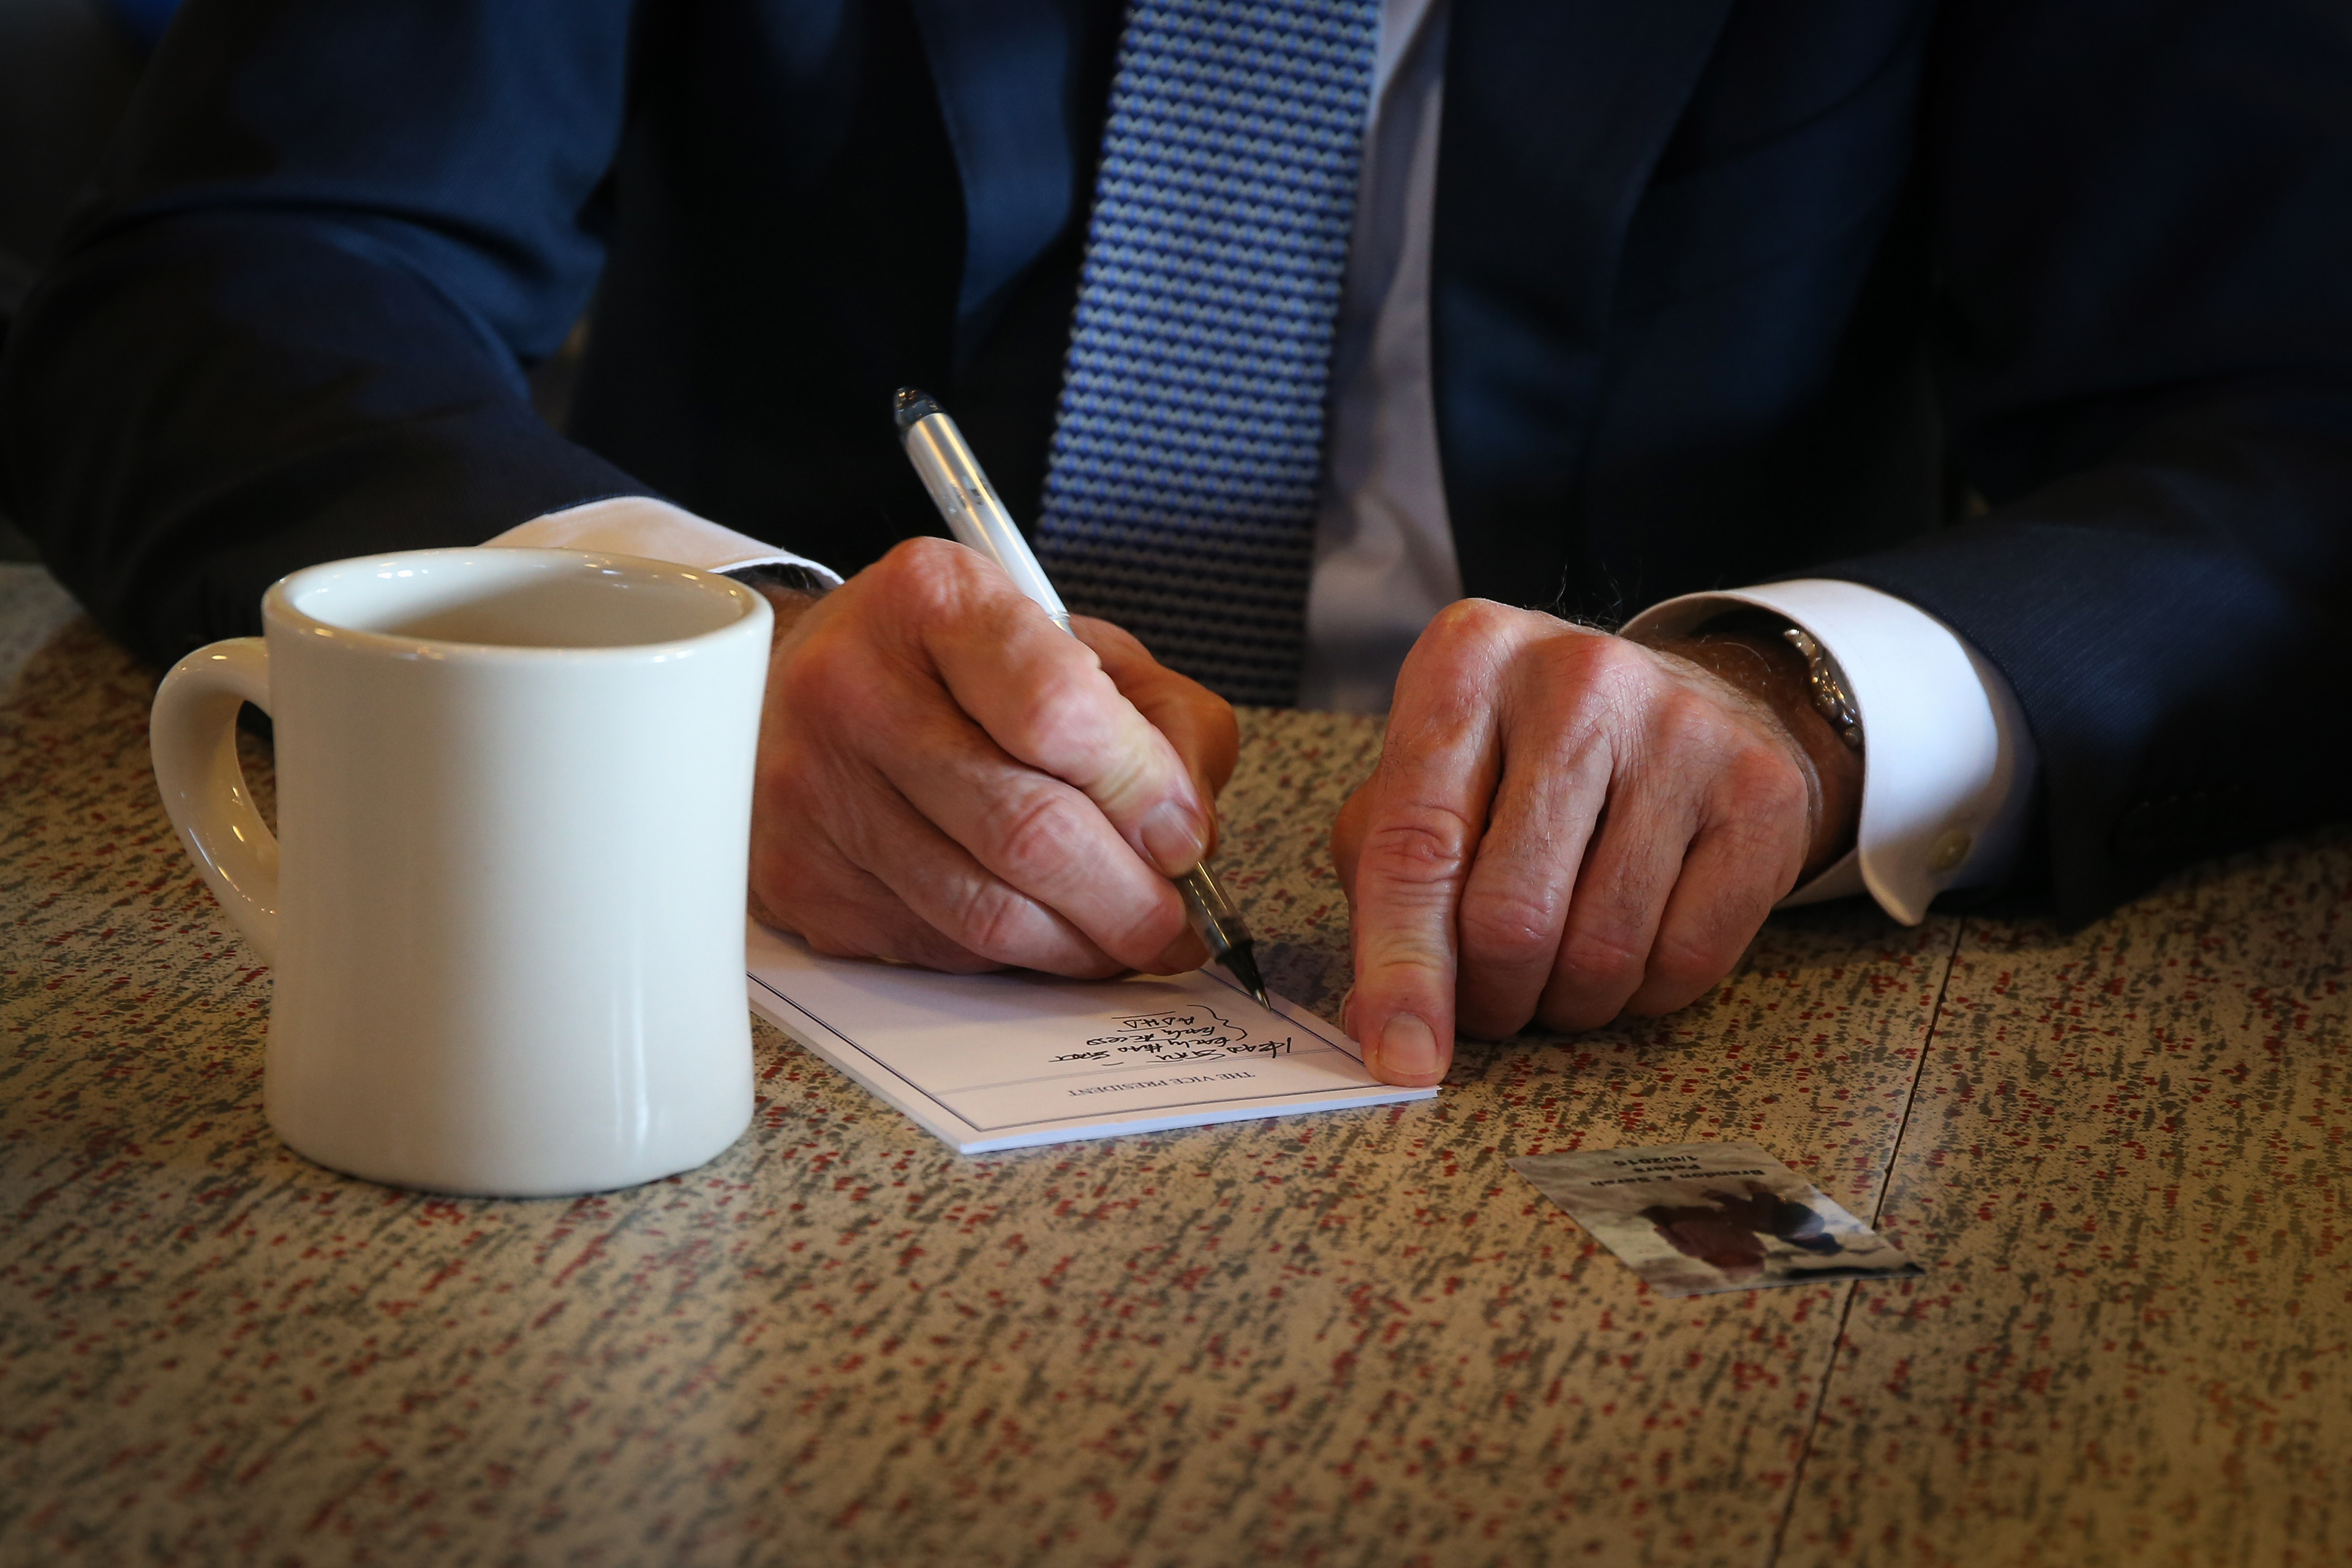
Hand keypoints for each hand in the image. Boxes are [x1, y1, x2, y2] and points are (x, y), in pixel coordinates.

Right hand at [746, 537, 1237, 976]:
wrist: (818, 686)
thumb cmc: (967, 669)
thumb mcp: (1084, 647)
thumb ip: (1165, 723)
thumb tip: (1186, 839)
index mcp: (932, 600)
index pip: (1055, 709)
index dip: (1139, 789)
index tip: (1182, 835)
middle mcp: (853, 688)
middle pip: (1024, 830)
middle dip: (1128, 899)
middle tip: (1175, 922)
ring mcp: (814, 790)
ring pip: (983, 913)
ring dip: (1080, 946)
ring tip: (1125, 939)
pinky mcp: (801, 877)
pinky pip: (938, 949)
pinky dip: (1012, 960)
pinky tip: (1041, 932)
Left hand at [1331, 601, 1861, 1085]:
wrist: (1687, 701)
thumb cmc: (1525, 760)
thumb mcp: (1430, 784)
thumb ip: (1387, 888)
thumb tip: (1385, 1028)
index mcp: (1466, 663)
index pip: (1415, 849)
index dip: (1403, 972)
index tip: (1401, 1058)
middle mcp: (1576, 679)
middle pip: (1513, 918)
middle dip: (1492, 999)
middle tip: (1492, 1002)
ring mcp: (1682, 729)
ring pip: (1601, 953)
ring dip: (1566, 1003)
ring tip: (1557, 966)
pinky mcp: (1763, 792)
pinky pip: (1687, 961)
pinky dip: (1643, 993)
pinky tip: (1633, 945)